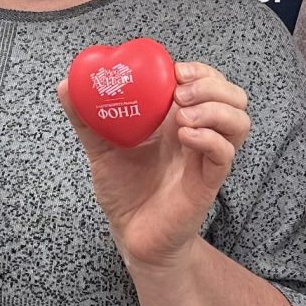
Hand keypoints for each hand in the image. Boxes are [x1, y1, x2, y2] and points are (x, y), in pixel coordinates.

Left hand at [60, 60, 250, 269]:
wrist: (132, 235)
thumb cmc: (125, 192)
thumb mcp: (101, 147)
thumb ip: (85, 117)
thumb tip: (66, 84)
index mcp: (177, 120)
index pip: (207, 82)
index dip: (199, 70)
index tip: (175, 70)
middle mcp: (198, 134)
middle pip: (233, 96)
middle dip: (211, 85)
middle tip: (180, 92)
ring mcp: (206, 158)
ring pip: (239, 122)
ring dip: (215, 108)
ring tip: (184, 115)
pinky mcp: (208, 182)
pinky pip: (224, 154)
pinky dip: (209, 139)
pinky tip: (185, 137)